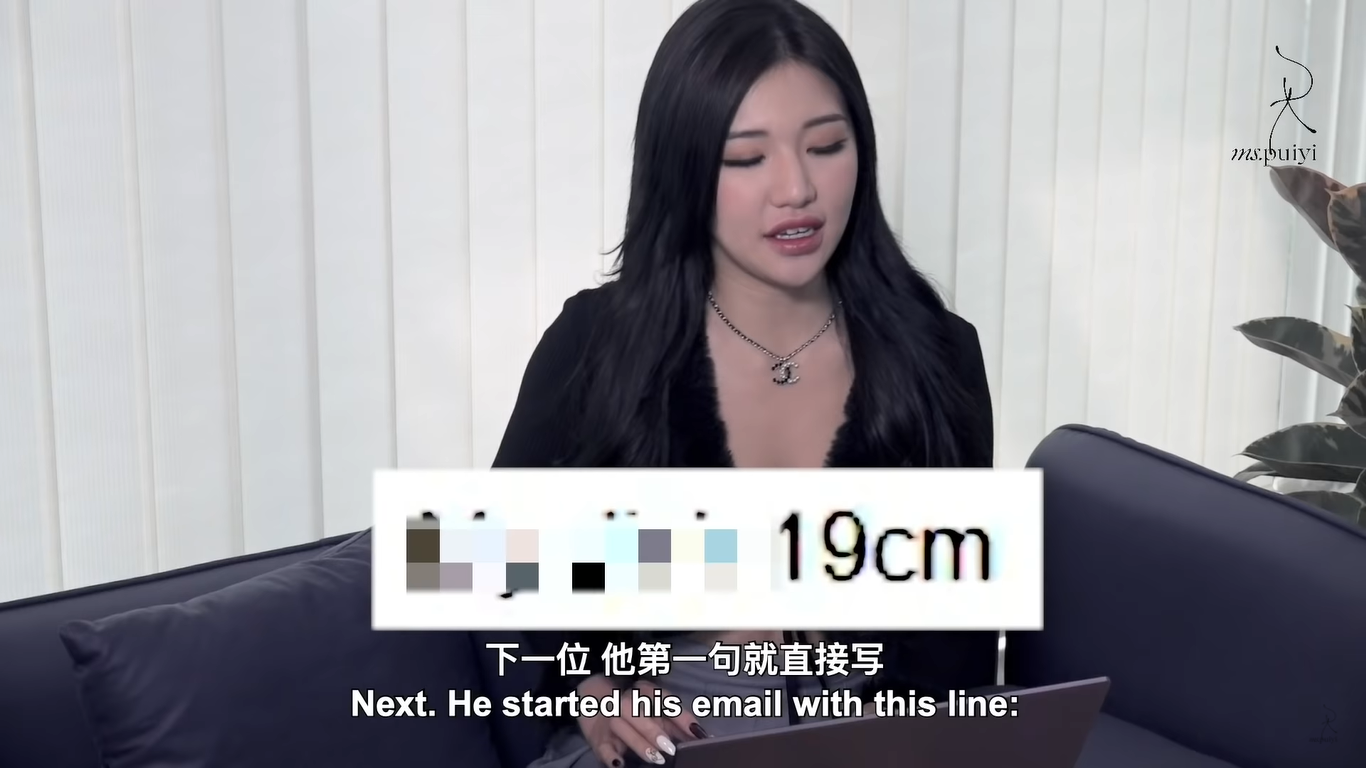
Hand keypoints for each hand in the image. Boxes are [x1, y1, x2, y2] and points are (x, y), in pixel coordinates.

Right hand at [574, 675, 707, 765]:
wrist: (595, 706)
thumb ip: (678, 725)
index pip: (662, 699)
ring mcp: (610, 720)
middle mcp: (625, 702)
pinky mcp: (598, 738)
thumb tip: (703, 736)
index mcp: (643, 692)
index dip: (680, 715)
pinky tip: (619, 764)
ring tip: (656, 758)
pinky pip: (601, 745)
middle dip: (654, 730)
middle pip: (636, 710)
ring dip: (638, 742)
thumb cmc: (636, 713)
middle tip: (670, 749)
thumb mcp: (658, 714)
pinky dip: (609, 755)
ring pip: (620, 726)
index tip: (697, 732)